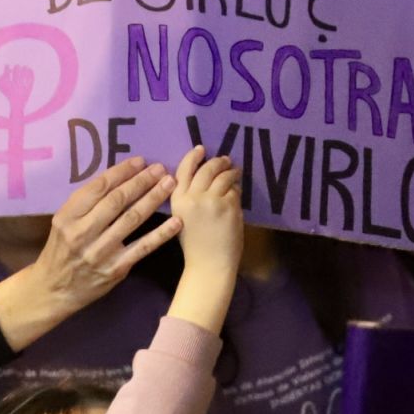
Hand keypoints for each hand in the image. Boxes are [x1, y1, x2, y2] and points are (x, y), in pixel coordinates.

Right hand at [0, 158, 181, 350]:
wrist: (54, 289)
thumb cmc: (61, 250)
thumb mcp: (62, 223)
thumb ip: (84, 206)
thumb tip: (116, 181)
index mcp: (67, 216)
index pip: (98, 187)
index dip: (121, 172)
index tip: (139, 161)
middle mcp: (83, 231)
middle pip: (117, 200)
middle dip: (141, 181)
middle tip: (160, 169)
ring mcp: (101, 251)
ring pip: (132, 219)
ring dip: (153, 199)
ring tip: (169, 185)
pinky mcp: (116, 268)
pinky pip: (143, 247)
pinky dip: (161, 234)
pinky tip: (176, 221)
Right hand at [167, 145, 241, 333]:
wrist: (209, 264)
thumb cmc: (195, 244)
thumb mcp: (182, 216)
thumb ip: (189, 197)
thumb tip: (208, 178)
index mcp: (177, 199)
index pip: (183, 169)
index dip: (193, 156)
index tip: (201, 149)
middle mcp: (192, 196)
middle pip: (205, 169)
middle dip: (216, 162)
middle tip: (224, 160)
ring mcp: (212, 201)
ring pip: (222, 176)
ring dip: (230, 171)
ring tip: (235, 170)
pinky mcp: (229, 207)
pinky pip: (234, 191)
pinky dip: (236, 189)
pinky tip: (237, 190)